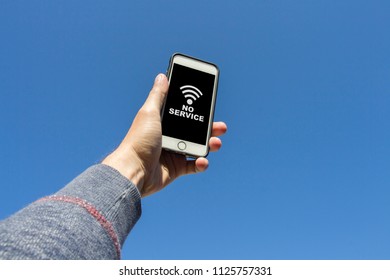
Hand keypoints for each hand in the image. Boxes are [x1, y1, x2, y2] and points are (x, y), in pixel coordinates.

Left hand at [102, 74, 226, 196]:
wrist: (133, 170)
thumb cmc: (138, 141)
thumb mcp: (149, 113)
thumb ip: (158, 95)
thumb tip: (162, 76)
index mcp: (164, 122)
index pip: (184, 113)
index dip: (197, 109)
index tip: (209, 104)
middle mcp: (170, 136)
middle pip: (195, 130)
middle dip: (210, 128)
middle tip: (221, 127)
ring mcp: (174, 152)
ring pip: (198, 147)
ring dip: (210, 145)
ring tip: (216, 143)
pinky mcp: (176, 168)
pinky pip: (194, 166)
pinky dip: (201, 164)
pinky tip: (202, 161)